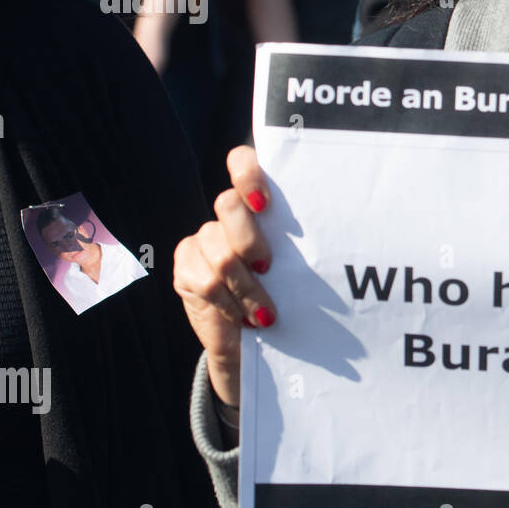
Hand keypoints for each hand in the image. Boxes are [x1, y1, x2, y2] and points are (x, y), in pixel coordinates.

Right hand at [173, 146, 275, 406]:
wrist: (252, 344)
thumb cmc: (283, 298)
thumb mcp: (295, 267)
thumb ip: (294, 244)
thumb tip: (323, 234)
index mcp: (255, 204)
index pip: (241, 163)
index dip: (247, 174)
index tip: (264, 203)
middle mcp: (225, 216)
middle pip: (228, 206)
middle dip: (252, 242)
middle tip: (269, 268)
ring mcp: (202, 240)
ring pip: (220, 252)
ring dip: (247, 288)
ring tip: (264, 313)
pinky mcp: (185, 266)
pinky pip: (206, 282)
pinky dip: (230, 304)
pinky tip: (241, 317)